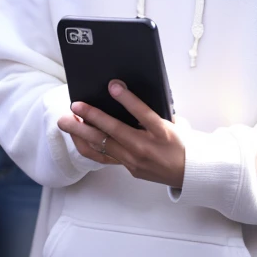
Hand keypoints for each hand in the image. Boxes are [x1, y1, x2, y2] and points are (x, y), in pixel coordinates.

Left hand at [58, 81, 184, 187]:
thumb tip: (129, 96)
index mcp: (162, 132)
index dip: (127, 99)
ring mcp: (134, 160)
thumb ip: (153, 110)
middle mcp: (145, 148)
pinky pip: (104, 157)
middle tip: (75, 105)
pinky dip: (88, 147)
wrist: (189, 172)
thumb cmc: (182, 142)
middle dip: (92, 117)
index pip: (142, 113)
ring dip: (82, 133)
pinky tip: (77, 138)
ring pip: (103, 146)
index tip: (113, 85)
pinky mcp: (128, 168)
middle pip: (114, 132)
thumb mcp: (174, 121)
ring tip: (67, 122)